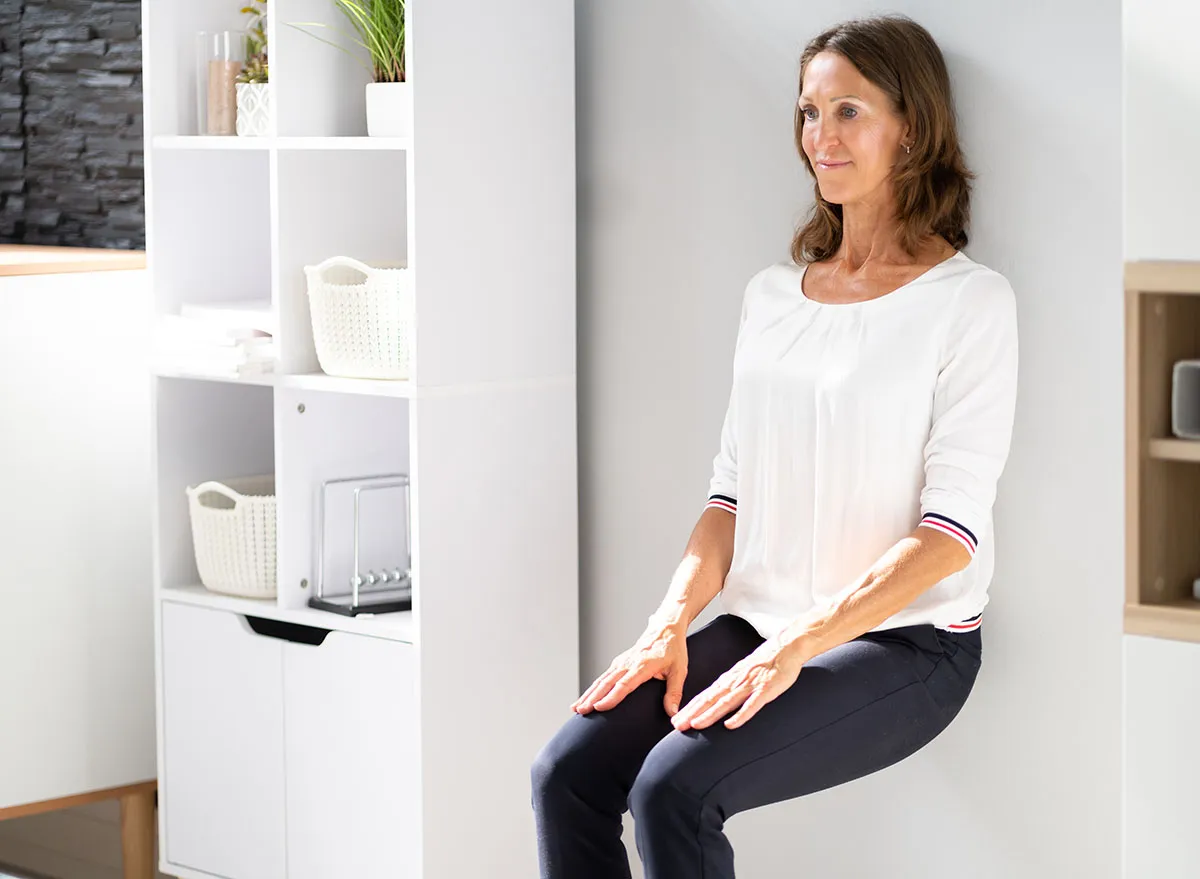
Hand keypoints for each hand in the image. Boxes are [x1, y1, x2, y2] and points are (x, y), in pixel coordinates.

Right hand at [572, 619, 688, 716]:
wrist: (665, 628)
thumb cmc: (673, 649)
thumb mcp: (679, 670)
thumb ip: (674, 692)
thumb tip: (672, 713)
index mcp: (643, 665)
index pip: (624, 684)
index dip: (611, 697)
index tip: (599, 707)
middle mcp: (628, 663)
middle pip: (607, 682)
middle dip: (592, 698)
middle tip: (581, 711)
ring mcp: (621, 662)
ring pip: (601, 680)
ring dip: (588, 694)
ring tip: (576, 708)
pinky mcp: (619, 663)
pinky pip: (603, 677)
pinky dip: (592, 688)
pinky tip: (584, 698)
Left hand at [672, 635, 804, 731]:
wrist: (786, 647)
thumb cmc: (765, 662)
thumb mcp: (743, 672)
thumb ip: (731, 686)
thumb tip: (716, 700)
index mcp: (729, 679)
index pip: (705, 695)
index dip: (690, 708)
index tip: (677, 720)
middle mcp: (735, 682)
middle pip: (710, 699)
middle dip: (693, 713)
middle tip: (678, 726)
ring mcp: (750, 685)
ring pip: (726, 702)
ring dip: (710, 714)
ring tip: (696, 725)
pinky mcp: (766, 690)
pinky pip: (751, 705)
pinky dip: (740, 715)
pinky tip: (730, 725)